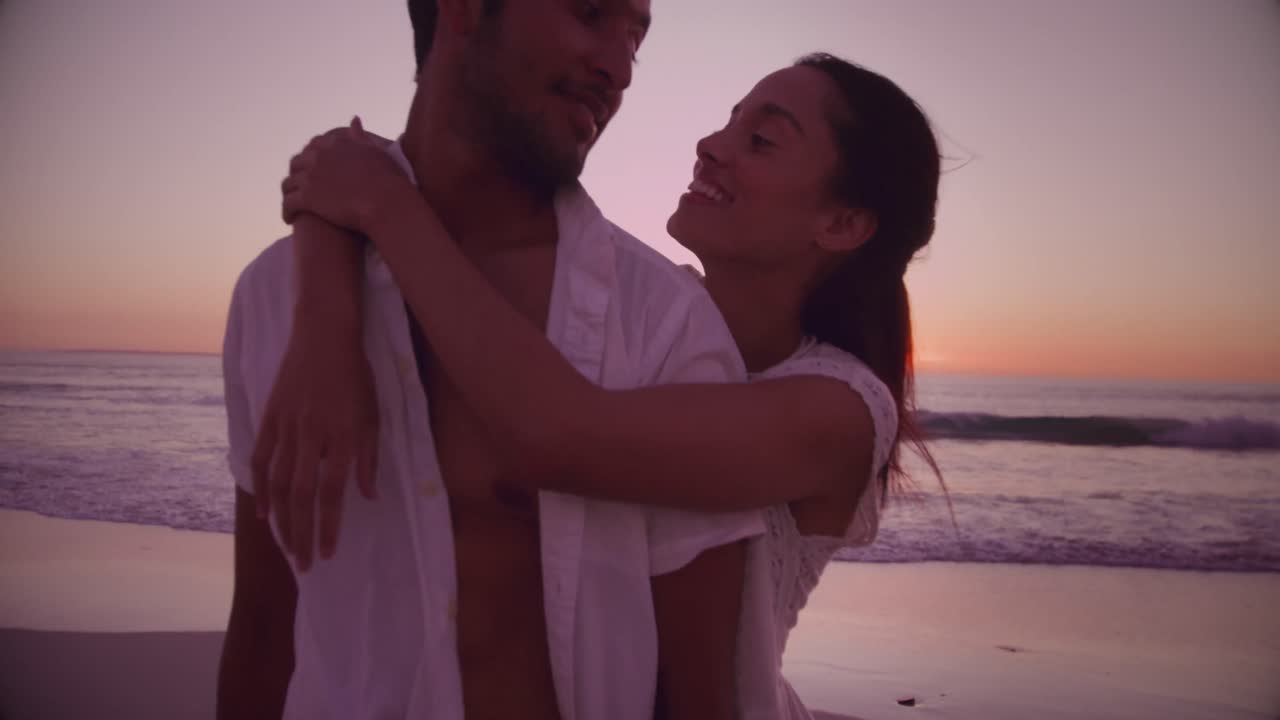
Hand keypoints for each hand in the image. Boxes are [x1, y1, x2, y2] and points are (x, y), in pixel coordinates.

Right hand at [250, 297, 379, 571]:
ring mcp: (286, 428)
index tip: (327, 553)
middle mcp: (311, 437)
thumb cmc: (356, 376)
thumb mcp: (374, 415)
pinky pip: (261, 461)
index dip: (328, 526)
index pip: (331, 493)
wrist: (324, 335)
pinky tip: (263, 513)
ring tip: (287, 547)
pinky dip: (261, 489)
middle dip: (302, 535)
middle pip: (302, 497)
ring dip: (282, 521)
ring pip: (278, 485)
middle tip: (304, 565)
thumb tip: (368, 497)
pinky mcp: (269, 419)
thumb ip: (369, 459)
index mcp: (342, 437)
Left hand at [281, 117, 409, 233]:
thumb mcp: (375, 151)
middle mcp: (319, 156)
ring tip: (293, 205)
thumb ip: (361, 136)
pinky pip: (287, 204)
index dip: (312, 157)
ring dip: (289, 194)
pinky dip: (286, 212)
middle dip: (296, 174)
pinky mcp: (307, 198)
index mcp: (334, 144)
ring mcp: (311, 176)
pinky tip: (289, 220)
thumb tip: (354, 119)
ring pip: (288, 184)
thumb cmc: (388, 179)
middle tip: (301, 188)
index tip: (315, 168)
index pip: (314, 145)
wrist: (386, 202)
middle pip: (296, 163)